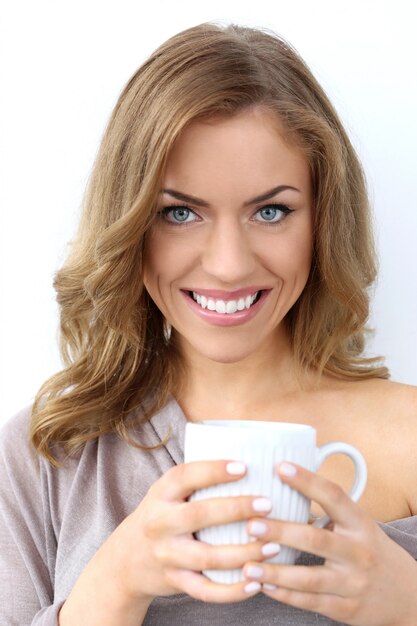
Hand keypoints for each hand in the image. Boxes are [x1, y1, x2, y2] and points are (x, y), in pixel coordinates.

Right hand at [100, 460, 273, 604]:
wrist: (126, 560)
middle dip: (235, 509)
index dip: (213, 471)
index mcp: (161, 494)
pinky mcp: (175, 581)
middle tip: (267, 504)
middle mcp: (160, 523)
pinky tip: (256, 583)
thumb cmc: (161, 516)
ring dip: (243, 553)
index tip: (243, 467)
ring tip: (273, 546)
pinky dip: (232, 591)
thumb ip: (197, 480)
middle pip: (199, 515)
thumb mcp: (167, 493)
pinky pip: (205, 590)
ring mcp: (166, 555)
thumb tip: (250, 458)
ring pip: (207, 557)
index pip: (185, 476)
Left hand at [242, 462, 416, 625]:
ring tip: (248, 564)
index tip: (280, 467)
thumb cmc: (371, 550)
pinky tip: (263, 585)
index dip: (307, 480)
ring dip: (276, 571)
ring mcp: (353, 583)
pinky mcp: (347, 609)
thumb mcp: (359, 525)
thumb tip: (283, 488)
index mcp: (360, 523)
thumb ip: (329, 511)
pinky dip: (285, 595)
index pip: (333, 496)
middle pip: (316, 539)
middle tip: (251, 524)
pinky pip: (311, 602)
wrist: (407, 595)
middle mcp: (358, 552)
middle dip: (281, 532)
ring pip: (310, 578)